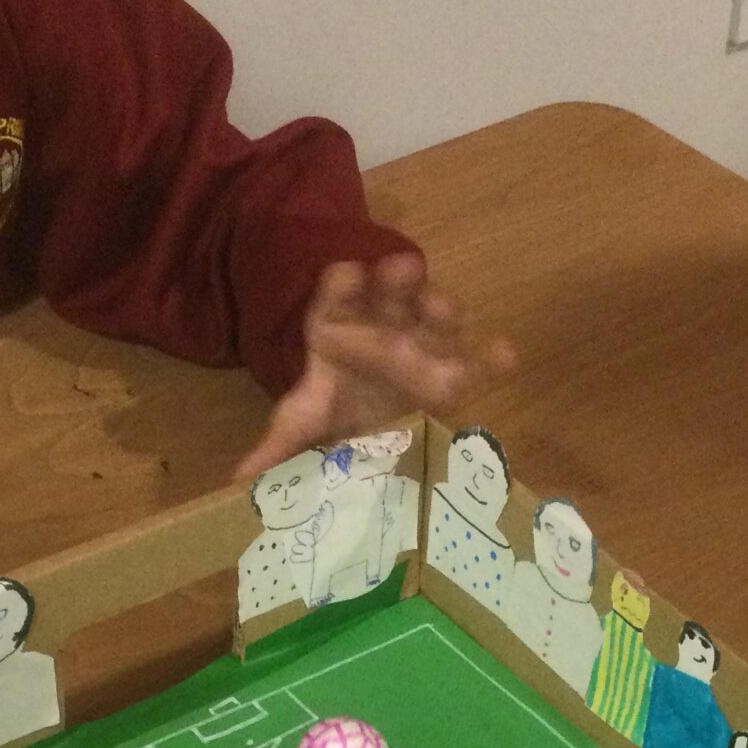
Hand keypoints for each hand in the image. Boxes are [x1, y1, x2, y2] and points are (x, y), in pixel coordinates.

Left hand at [235, 255, 513, 479]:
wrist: (368, 418)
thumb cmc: (333, 408)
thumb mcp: (303, 424)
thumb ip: (279, 444)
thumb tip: (240, 479)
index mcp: (339, 328)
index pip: (336, 300)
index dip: (342, 287)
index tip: (347, 274)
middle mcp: (381, 325)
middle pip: (390, 295)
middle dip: (397, 281)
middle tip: (404, 268)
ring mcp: (420, 341)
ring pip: (432, 316)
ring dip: (441, 309)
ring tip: (447, 310)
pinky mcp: (451, 366)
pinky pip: (474, 359)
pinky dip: (491, 358)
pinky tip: (506, 355)